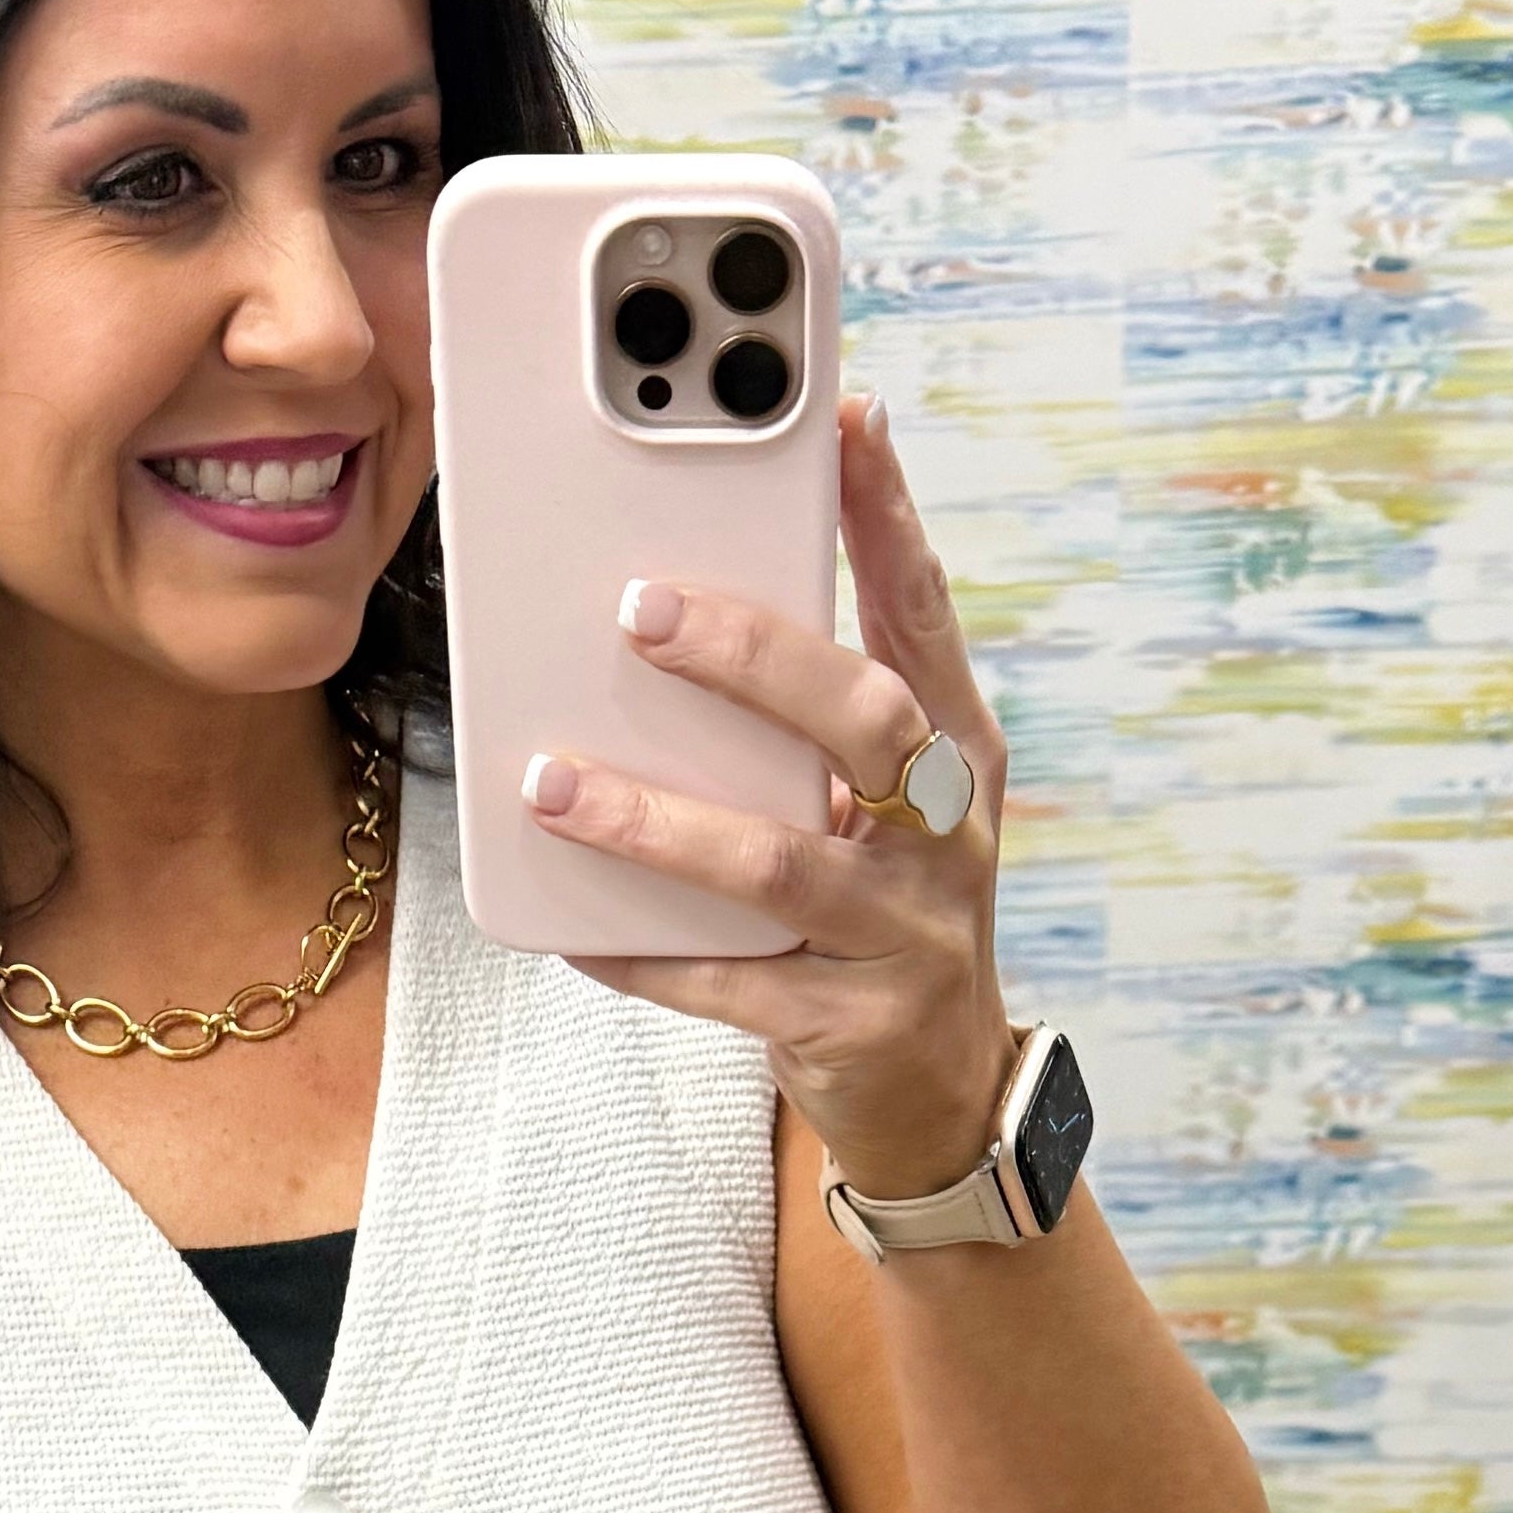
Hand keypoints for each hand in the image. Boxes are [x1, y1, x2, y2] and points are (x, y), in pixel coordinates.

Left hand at [521, 393, 1017, 1200]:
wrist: (941, 1093)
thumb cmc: (884, 913)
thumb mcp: (883, 808)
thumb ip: (811, 725)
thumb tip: (678, 609)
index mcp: (960, 755)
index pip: (925, 614)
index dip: (889, 516)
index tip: (844, 419)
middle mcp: (948, 835)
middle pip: (866, 720)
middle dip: (754, 659)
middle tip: (640, 609)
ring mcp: (907, 935)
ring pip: (779, 864)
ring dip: (657, 821)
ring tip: (553, 784)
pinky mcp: (847, 1025)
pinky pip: (729, 986)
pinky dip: (644, 956)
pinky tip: (572, 932)